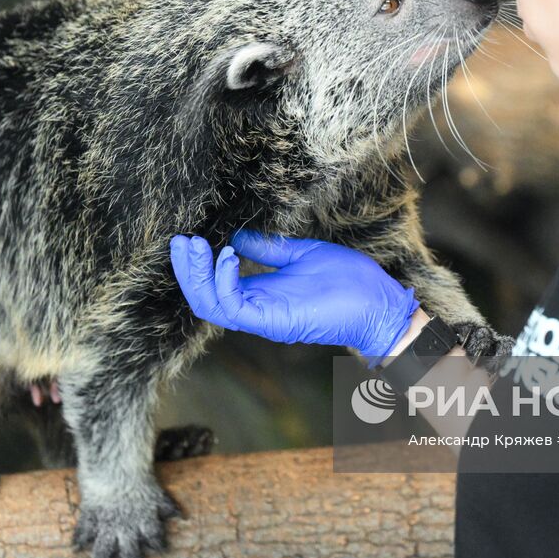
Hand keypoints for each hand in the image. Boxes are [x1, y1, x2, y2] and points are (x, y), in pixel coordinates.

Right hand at [169, 230, 419, 366]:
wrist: (379, 302)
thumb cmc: (348, 280)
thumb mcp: (300, 255)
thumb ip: (267, 249)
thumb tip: (238, 235)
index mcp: (260, 294)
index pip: (214, 285)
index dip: (196, 264)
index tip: (189, 236)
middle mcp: (256, 309)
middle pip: (204, 297)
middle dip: (187, 270)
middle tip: (179, 241)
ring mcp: (263, 317)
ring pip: (211, 306)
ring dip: (197, 276)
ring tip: (194, 246)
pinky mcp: (274, 322)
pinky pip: (235, 307)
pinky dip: (224, 282)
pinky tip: (227, 255)